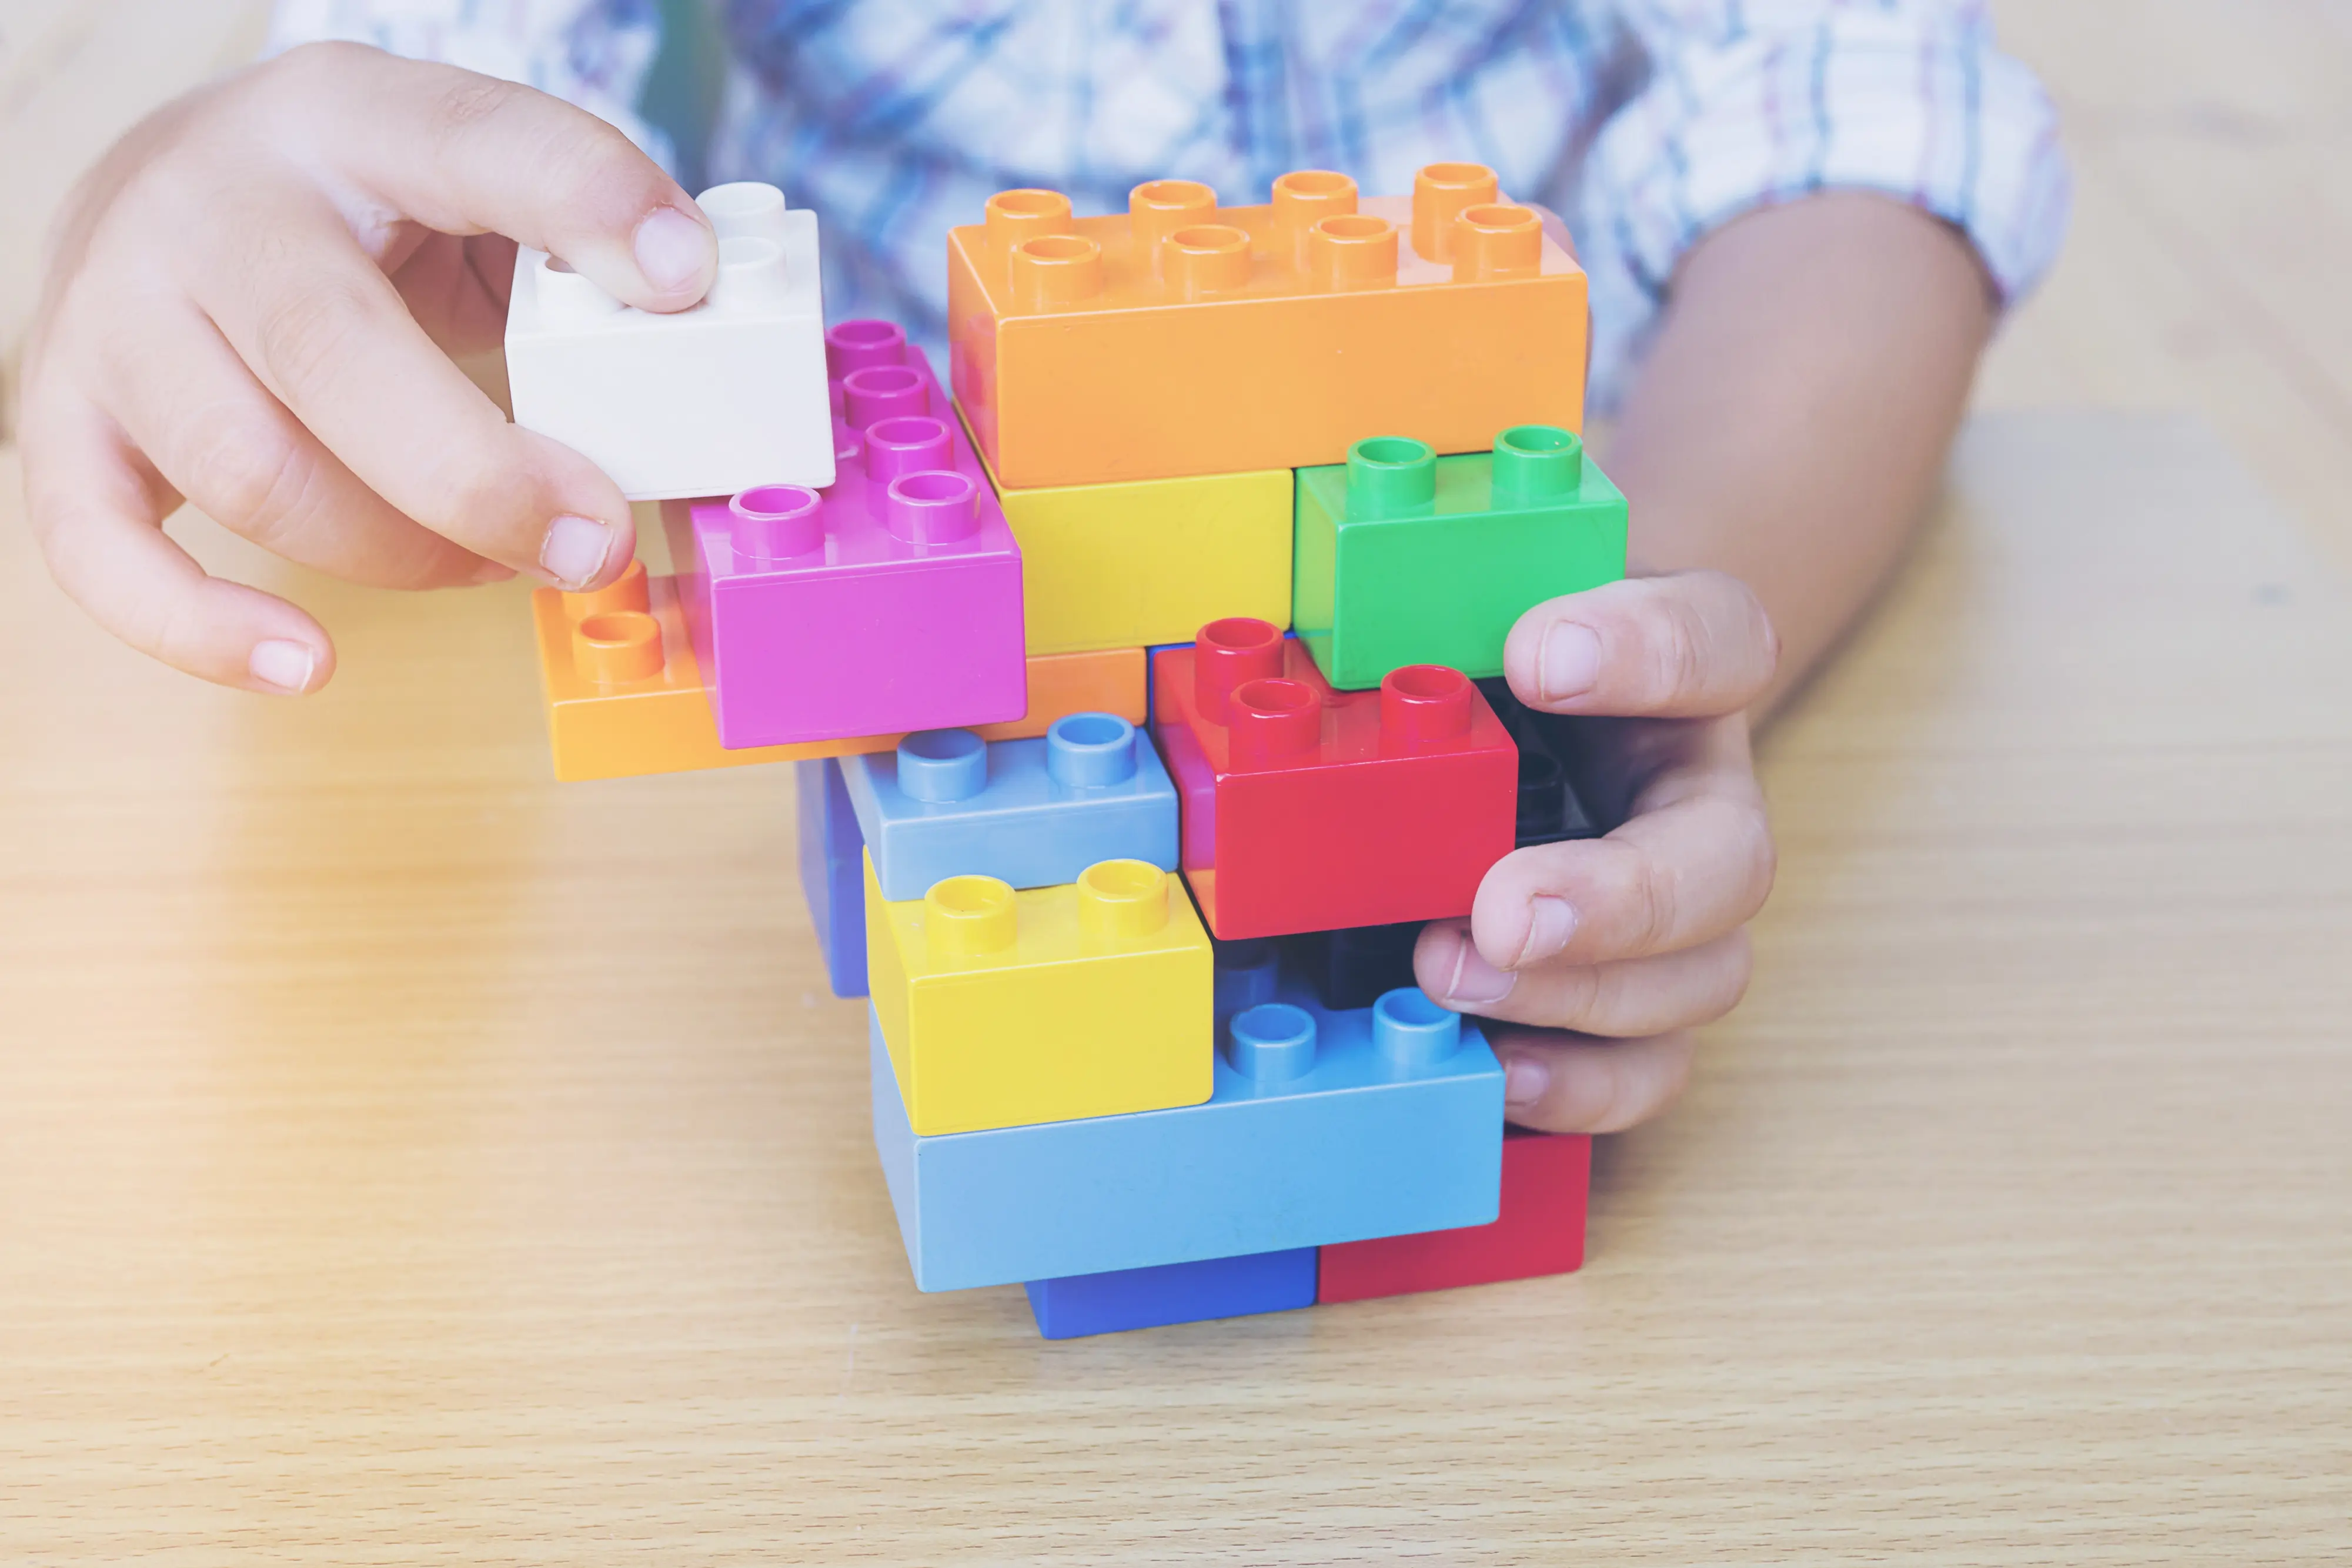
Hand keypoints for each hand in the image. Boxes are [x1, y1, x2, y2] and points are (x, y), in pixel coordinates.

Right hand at [18, 41, 716, 694]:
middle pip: (336, 353)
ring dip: (395, 553)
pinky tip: (305, 663)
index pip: (474, 140)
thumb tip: (699, 328)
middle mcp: (211, 204)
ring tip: (488, 564)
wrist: (180, 186)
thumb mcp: (470, 181)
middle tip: (591, 541)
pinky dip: (199, 630)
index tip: (682, 274)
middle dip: (481, 477)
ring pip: (249, 471)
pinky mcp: (62, 414)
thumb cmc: (360, 210)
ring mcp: (119, 311)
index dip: (583, 203)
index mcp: (349, 118)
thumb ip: (572, 246)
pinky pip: (99, 548)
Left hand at [1414, 572, 1779, 1131]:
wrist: (1514, 706)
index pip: (1716, 637)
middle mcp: (1694, 794)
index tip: (1536, 655)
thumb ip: (1434, 599)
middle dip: (1621, 897)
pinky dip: (1580, 1081)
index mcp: (1675, 669)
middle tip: (1504, 909)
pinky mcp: (1632, 995)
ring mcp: (1677, 907)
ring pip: (1699, 978)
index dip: (1646, 651)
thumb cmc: (1491, 644)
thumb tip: (1327, 624)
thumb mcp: (1466, 597)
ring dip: (1580, 997)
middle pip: (1729, 857)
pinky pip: (1649, 1065)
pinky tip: (1492, 1069)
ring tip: (1450, 976)